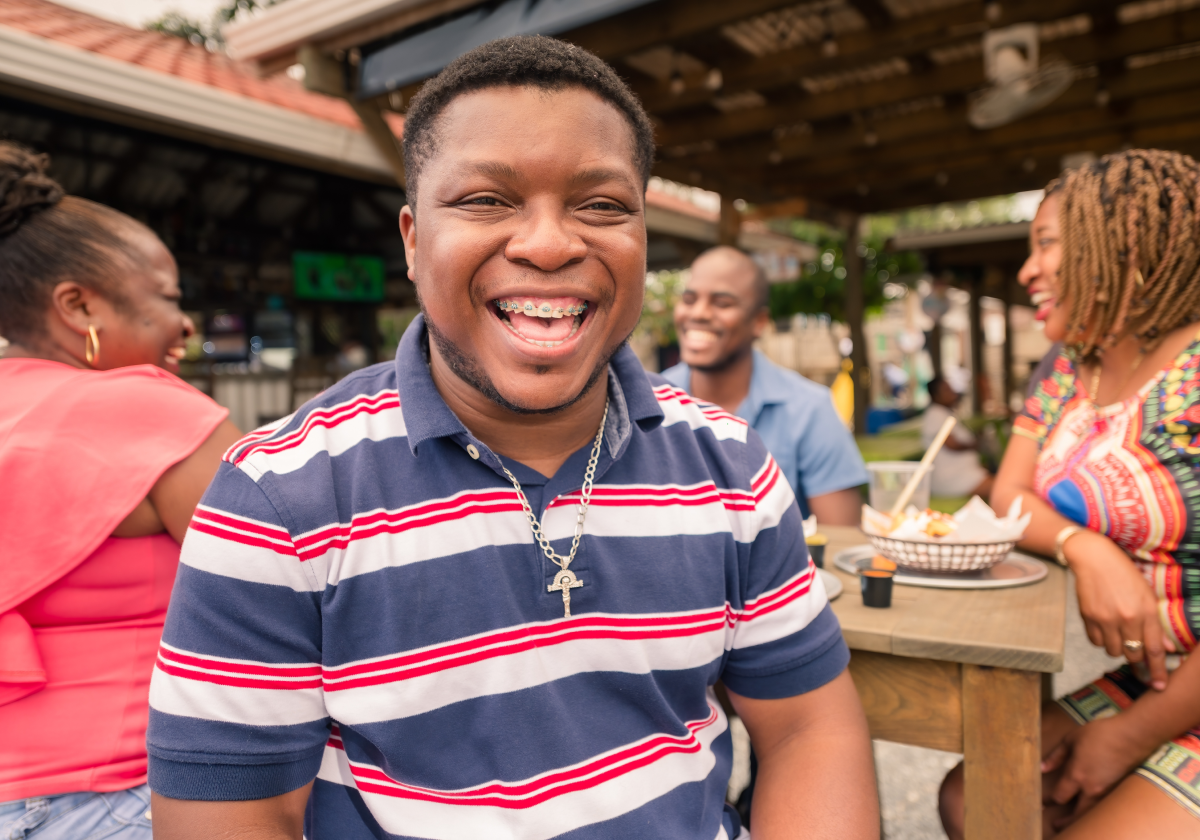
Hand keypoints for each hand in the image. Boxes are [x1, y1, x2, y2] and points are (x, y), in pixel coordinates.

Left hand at [1041, 716, 1152, 830]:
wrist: (1133, 736)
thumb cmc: (1101, 734)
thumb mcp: (1071, 739)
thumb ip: (1056, 756)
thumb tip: (1041, 768)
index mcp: (1077, 775)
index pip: (1059, 797)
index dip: (1049, 800)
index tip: (1042, 802)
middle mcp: (1092, 788)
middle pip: (1076, 814)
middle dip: (1065, 822)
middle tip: (1056, 826)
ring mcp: (1107, 792)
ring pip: (1091, 813)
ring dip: (1080, 819)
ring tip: (1072, 823)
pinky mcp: (1118, 791)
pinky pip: (1103, 807)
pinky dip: (1094, 812)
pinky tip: (1091, 811)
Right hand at [1067, 530, 1173, 688]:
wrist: (1094, 558)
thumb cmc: (1124, 574)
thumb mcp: (1147, 595)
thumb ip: (1156, 624)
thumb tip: (1165, 649)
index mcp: (1145, 611)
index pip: (1154, 650)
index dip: (1158, 670)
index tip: (1159, 685)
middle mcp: (1126, 618)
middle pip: (1133, 655)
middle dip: (1136, 657)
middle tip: (1135, 651)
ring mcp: (1105, 618)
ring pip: (1113, 651)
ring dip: (1117, 648)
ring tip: (1118, 632)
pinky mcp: (1088, 617)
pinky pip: (1095, 642)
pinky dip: (1100, 640)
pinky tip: (1103, 627)